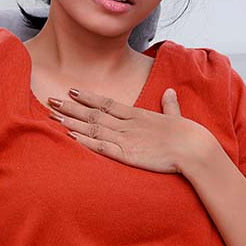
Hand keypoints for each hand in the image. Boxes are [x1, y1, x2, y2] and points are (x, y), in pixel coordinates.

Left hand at [47, 87, 212, 173]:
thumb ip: (169, 105)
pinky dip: (84, 141)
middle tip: (51, 100)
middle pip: (93, 114)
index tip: (72, 91)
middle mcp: (127, 124)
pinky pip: (101, 146)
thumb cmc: (188, 134)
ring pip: (93, 128)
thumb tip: (169, 92)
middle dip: (71, 108)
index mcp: (137, 115)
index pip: (107, 103)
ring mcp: (125, 139)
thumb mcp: (176, 116)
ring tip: (53, 116)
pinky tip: (70, 136)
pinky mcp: (127, 154)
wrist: (193, 148)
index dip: (88, 98)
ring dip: (72, 122)